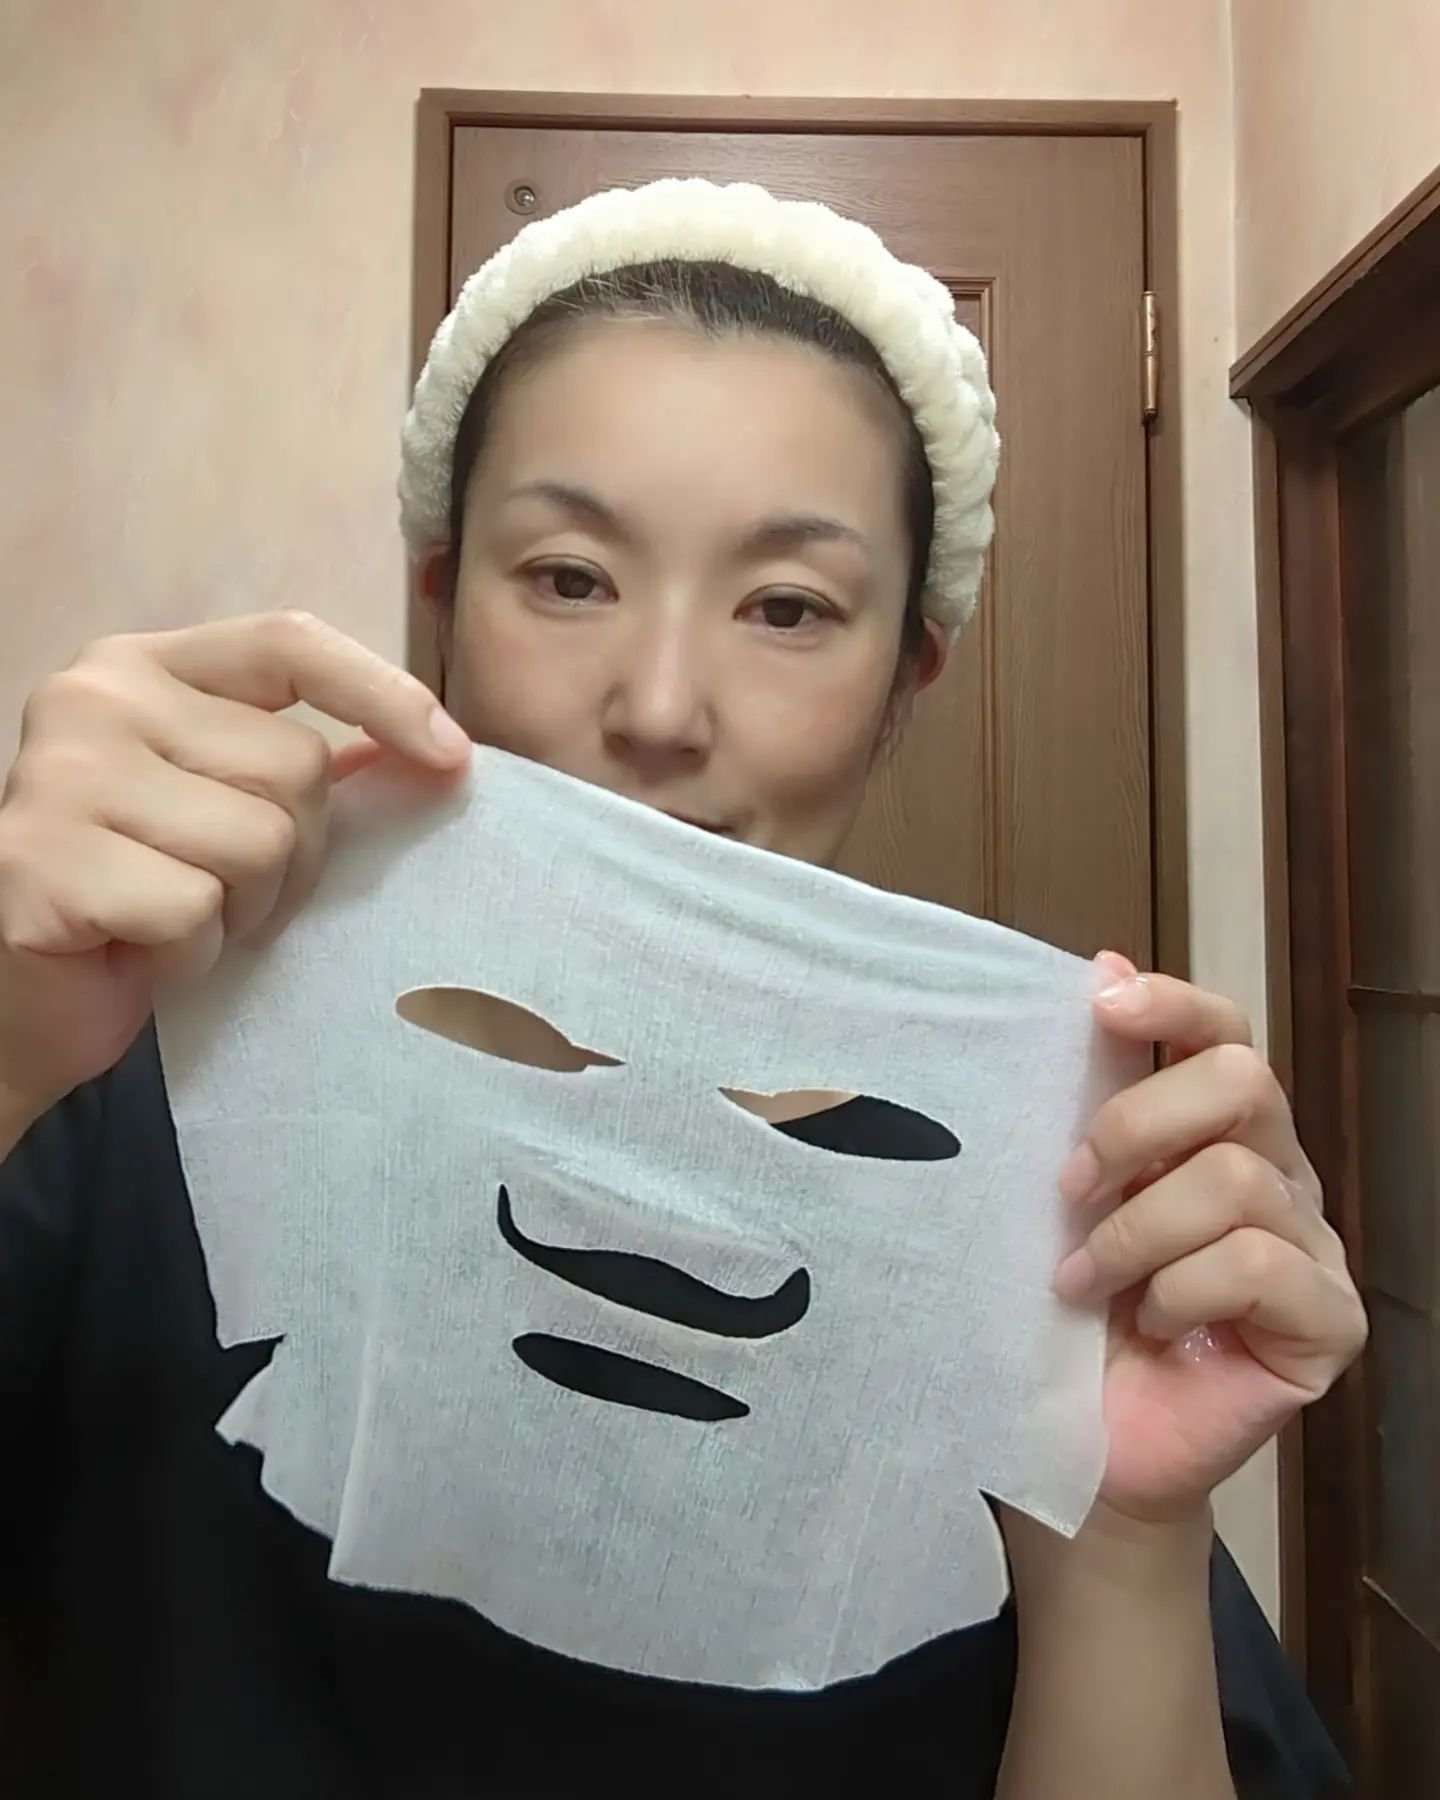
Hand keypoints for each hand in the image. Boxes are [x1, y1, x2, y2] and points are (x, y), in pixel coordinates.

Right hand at [0, 611, 470, 1121]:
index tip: (452, 758)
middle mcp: (92, 699)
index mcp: (141, 667)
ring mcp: (60, 774)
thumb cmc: (136, 901)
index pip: (289, 643)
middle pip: (294, 768)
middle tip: (223, 894)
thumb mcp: (223, 811)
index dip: (383, 694)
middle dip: (292, 859)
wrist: (19, 1003)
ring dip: (240, 911)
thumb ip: (302, 768)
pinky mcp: (44, 862)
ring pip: (259, 843)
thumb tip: (434, 748)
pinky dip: (189, 954)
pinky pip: (195, 909)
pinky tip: (138, 953)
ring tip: (176, 920)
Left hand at [1053, 951, 1366, 1523]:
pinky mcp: (1327, 1322)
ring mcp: (1312, 1248)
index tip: (1101, 1003)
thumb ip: (1090, 1097)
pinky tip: (1152, 1326)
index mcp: (1217, 1134)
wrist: (1088, 1440)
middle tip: (1070, 1187)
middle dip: (1138, 1124)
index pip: (1225, 1034)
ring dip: (1136, 1233)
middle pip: (1243, 1083)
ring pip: (1237, 1180)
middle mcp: (1277, 1176)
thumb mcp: (1069, 1198)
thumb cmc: (1074, 1315)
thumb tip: (1099, 967)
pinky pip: (1257, 1265)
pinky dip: (1182, 1290)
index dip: (1174, 1005)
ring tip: (1085, 1283)